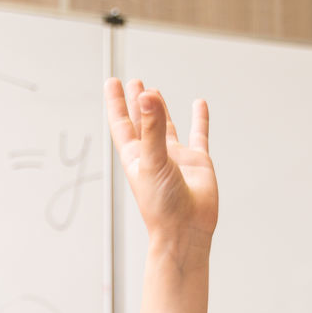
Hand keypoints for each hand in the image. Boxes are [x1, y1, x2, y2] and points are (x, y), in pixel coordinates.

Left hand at [104, 78, 216, 243]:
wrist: (186, 230)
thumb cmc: (162, 205)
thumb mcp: (153, 161)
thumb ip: (152, 128)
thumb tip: (147, 96)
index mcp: (135, 157)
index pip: (122, 123)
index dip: (116, 103)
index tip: (112, 82)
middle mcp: (153, 155)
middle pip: (141, 121)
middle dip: (136, 102)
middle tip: (134, 82)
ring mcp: (176, 158)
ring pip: (166, 126)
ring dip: (160, 109)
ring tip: (154, 91)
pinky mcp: (197, 162)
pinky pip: (199, 135)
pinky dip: (199, 119)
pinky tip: (198, 104)